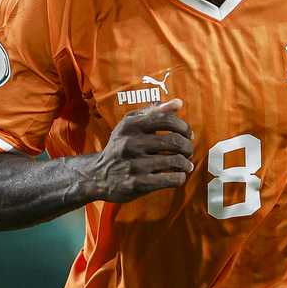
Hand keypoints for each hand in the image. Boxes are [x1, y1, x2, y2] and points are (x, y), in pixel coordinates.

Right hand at [79, 99, 194, 202]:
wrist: (98, 175)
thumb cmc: (120, 147)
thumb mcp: (131, 125)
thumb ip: (154, 112)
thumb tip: (178, 103)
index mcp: (131, 126)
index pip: (166, 119)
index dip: (183, 126)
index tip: (187, 134)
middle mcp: (131, 143)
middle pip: (174, 141)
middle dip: (187, 146)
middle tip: (188, 150)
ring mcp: (134, 165)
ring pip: (174, 161)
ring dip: (185, 163)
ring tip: (186, 164)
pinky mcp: (137, 184)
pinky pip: (169, 179)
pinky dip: (180, 177)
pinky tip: (178, 176)